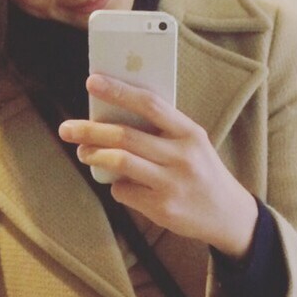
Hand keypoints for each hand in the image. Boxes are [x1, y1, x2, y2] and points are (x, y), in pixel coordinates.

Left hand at [59, 75, 258, 258]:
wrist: (229, 216)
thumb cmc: (202, 172)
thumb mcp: (192, 144)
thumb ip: (161, 130)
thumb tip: (112, 119)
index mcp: (190, 133)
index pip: (150, 104)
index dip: (118, 90)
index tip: (92, 81)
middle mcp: (183, 157)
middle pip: (126, 136)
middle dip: (90, 130)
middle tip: (67, 128)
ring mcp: (173, 184)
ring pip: (121, 162)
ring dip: (95, 156)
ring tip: (83, 152)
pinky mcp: (164, 208)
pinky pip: (126, 191)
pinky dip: (116, 186)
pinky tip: (120, 184)